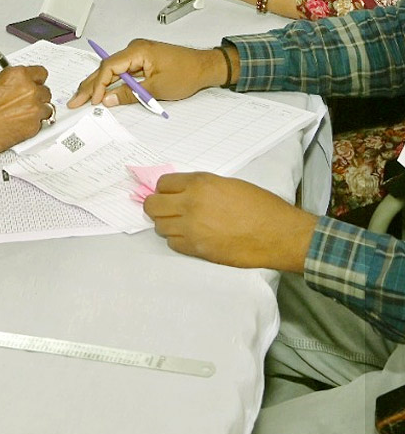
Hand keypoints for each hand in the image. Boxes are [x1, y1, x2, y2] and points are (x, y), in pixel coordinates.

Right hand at [0, 65, 51, 158]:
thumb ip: (6, 78)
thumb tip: (11, 79)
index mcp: (19, 75)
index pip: (41, 73)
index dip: (36, 79)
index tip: (34, 82)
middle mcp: (30, 91)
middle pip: (45, 91)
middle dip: (36, 95)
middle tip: (24, 100)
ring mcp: (34, 109)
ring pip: (46, 108)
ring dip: (37, 110)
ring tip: (22, 113)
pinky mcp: (34, 126)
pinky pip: (40, 123)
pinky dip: (32, 123)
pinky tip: (19, 123)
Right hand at [68, 39, 226, 108]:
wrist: (207, 67)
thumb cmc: (188, 73)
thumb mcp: (156, 88)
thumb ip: (129, 93)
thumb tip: (108, 99)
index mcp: (137, 50)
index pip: (109, 68)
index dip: (98, 85)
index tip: (93, 100)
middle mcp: (134, 48)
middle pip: (105, 68)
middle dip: (90, 85)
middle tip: (76, 100)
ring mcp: (137, 53)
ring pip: (111, 70)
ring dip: (98, 84)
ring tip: (83, 97)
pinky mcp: (141, 60)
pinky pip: (121, 71)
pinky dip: (111, 82)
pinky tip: (100, 91)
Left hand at [143, 173, 316, 271]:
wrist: (280, 234)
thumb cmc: (262, 206)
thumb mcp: (229, 184)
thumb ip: (202, 186)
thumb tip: (183, 192)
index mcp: (200, 184)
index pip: (162, 183)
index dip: (165, 189)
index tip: (169, 194)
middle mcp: (190, 204)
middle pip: (153, 206)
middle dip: (156, 206)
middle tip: (167, 209)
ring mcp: (192, 228)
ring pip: (159, 226)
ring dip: (167, 224)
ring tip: (182, 224)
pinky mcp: (197, 249)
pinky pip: (173, 244)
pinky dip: (178, 240)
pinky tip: (191, 237)